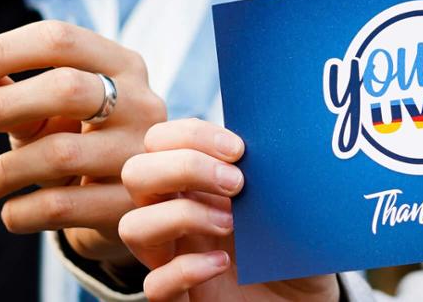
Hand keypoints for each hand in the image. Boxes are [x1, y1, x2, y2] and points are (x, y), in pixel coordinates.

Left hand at [0, 20, 166, 262]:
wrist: (125, 208)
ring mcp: (141, 155)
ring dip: (7, 169)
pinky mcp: (131, 206)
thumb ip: (10, 92)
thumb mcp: (48, 114)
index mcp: (120, 64)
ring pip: (61, 154)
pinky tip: (10, 212)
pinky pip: (62, 207)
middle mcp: (140, 103)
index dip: (1, 52)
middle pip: (65, 89)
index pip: (58, 40)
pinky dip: (22, 211)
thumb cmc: (78, 146)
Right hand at [119, 119, 337, 301]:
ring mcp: (172, 258)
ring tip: (230, 224)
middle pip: (135, 172)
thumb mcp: (287, 206)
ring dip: (181, 215)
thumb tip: (273, 142)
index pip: (161, 140)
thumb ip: (271, 175)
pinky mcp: (180, 299)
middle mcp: (174, 216)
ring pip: (132, 227)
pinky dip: (186, 270)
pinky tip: (222, 263)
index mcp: (194, 185)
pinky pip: (155, 285)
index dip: (191, 136)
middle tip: (235, 183)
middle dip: (183, 167)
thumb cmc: (290, 250)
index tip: (238, 150)